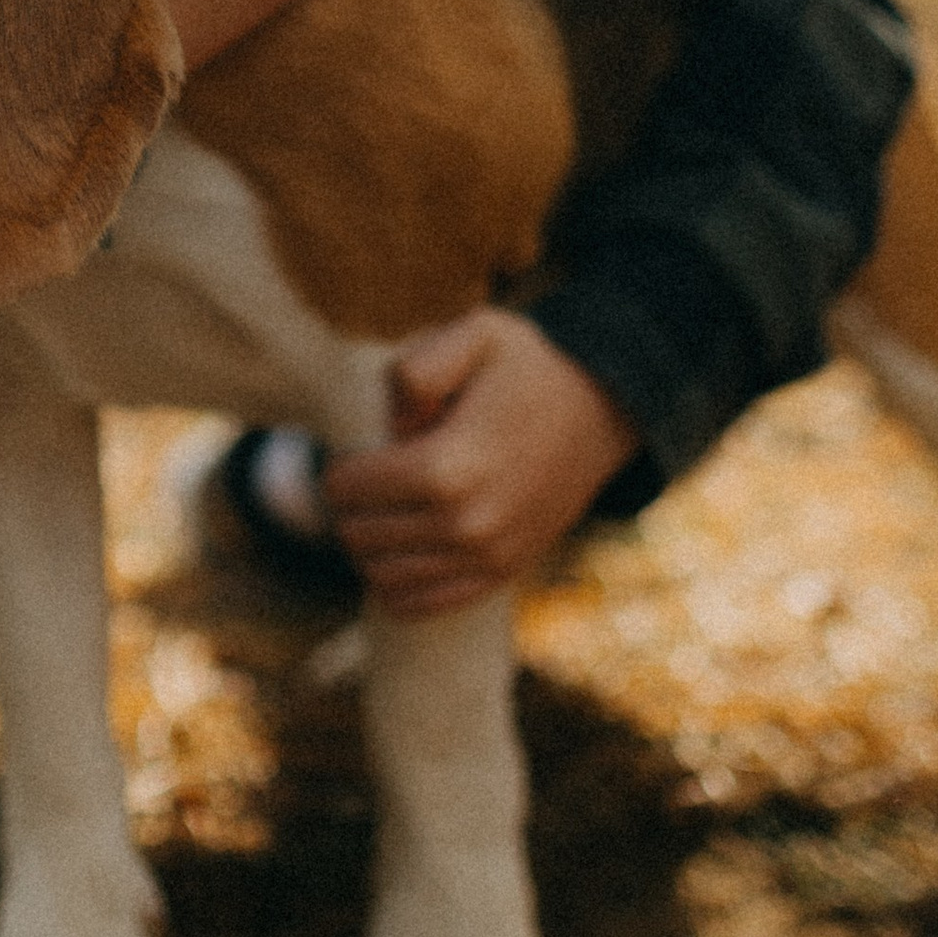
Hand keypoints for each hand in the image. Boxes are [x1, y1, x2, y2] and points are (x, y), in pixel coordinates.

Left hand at [324, 311, 639, 618]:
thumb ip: (416, 368)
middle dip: (348, 508)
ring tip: (379, 511)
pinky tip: (397, 552)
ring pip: (384, 576)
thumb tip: (392, 429)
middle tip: (364, 481)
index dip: (337, 470)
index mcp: (449, 465)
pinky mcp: (502, 572)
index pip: (350, 489)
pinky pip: (422, 603)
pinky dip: (395, 586)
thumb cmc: (528, 367)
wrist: (600, 410)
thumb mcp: (475, 334)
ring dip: (367, 546)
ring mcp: (487, 555)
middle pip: (360, 535)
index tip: (351, 454)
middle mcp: (467, 522)